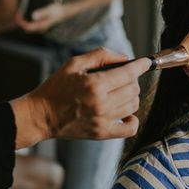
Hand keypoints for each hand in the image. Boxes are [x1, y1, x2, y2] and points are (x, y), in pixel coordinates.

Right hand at [10, 48, 151, 148]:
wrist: (42, 115)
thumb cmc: (56, 87)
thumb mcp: (74, 63)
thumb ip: (101, 55)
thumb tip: (125, 58)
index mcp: (95, 85)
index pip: (128, 73)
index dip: (141, 65)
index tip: (147, 62)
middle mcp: (102, 104)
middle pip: (133, 89)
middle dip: (131, 79)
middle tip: (121, 77)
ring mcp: (103, 120)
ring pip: (134, 105)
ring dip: (131, 96)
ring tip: (118, 92)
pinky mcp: (102, 133)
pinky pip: (130, 128)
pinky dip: (133, 120)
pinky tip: (124, 112)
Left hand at [15, 2, 66, 32]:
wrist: (67, 11)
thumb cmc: (59, 10)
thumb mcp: (50, 9)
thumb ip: (42, 13)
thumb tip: (33, 16)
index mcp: (42, 25)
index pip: (28, 27)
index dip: (21, 22)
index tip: (17, 15)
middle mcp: (41, 27)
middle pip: (27, 27)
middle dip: (20, 22)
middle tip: (15, 14)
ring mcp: (42, 25)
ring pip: (29, 26)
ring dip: (23, 21)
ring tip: (18, 13)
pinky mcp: (42, 22)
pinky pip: (32, 23)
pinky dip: (27, 19)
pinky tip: (25, 13)